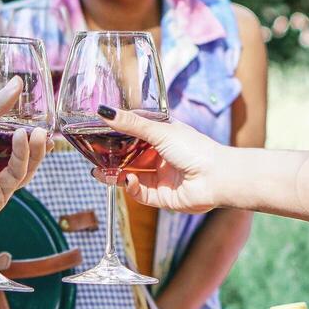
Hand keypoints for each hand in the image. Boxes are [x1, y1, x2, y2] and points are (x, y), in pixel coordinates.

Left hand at [0, 77, 47, 240]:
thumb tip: (16, 84)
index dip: (13, 124)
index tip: (31, 113)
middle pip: (11, 151)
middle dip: (31, 140)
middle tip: (45, 127)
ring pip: (20, 165)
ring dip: (32, 148)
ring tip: (40, 132)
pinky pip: (15, 175)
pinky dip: (22, 157)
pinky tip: (23, 139)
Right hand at [97, 107, 231, 213]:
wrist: (215, 178)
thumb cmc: (194, 148)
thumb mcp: (159, 131)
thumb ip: (130, 124)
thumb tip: (104, 111)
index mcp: (163, 137)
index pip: (134, 135)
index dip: (116, 135)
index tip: (98, 133)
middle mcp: (160, 156)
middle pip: (129, 158)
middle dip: (111, 158)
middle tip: (93, 156)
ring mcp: (160, 177)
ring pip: (130, 176)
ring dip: (115, 174)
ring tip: (99, 171)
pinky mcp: (161, 196)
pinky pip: (139, 193)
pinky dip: (131, 187)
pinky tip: (127, 180)